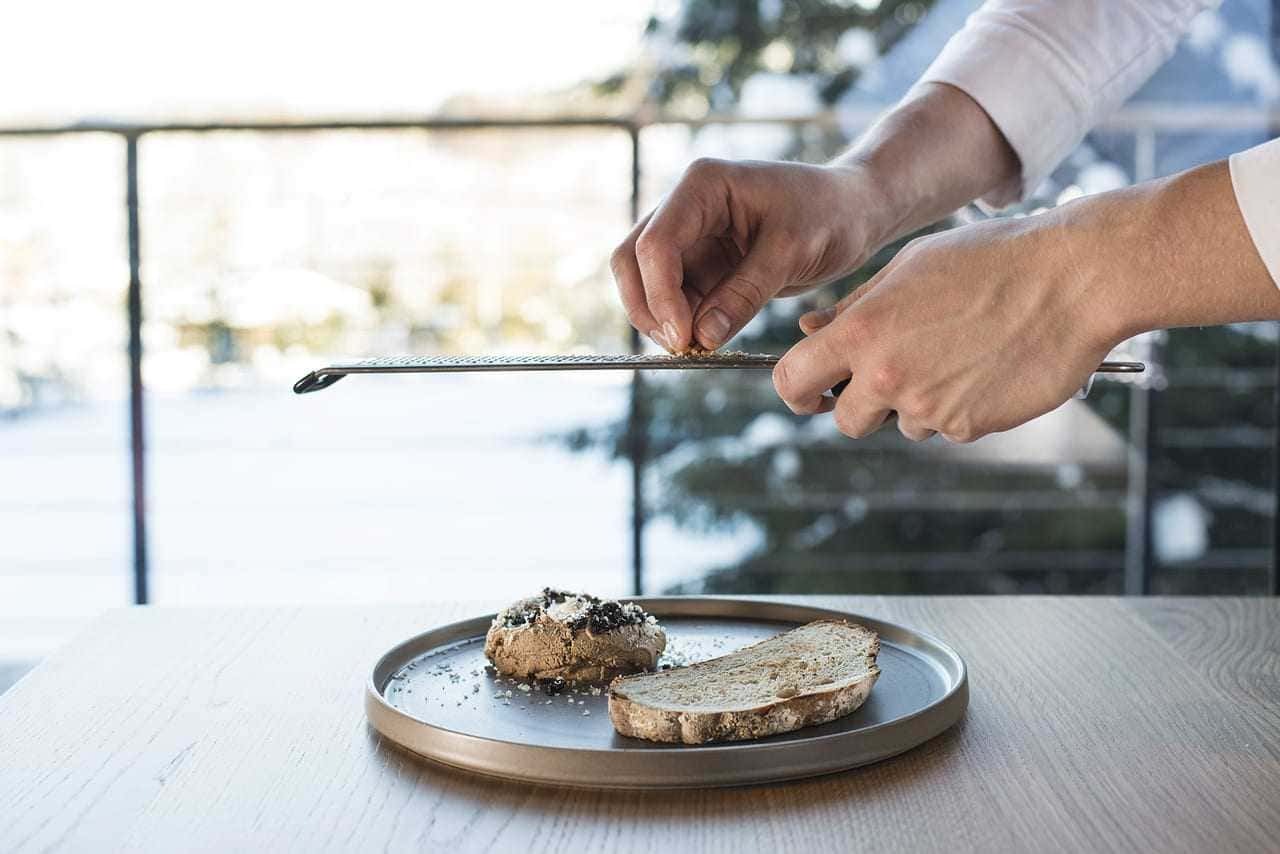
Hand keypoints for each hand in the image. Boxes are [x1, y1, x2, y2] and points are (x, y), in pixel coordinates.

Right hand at [609, 158, 893, 351]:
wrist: (853, 212)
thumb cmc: (830, 214)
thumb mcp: (793, 252)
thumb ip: (745, 293)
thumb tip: (700, 337)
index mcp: (702, 185)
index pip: (656, 244)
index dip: (661, 295)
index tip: (683, 338)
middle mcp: (685, 207)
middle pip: (632, 261)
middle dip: (649, 308)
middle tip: (682, 347)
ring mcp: (689, 236)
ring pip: (646, 284)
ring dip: (663, 320)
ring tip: (699, 347)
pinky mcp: (701, 263)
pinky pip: (674, 298)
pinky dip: (682, 323)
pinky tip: (707, 341)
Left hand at [774, 158, 1279, 442]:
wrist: (1074, 278)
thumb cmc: (989, 260)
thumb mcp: (908, 269)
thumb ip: (853, 308)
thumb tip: (810, 333)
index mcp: (862, 331)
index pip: (792, 380)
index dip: (797, 388)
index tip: (813, 388)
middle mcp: (887, 376)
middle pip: (845, 419)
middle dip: (862, 403)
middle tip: (898, 370)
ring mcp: (928, 407)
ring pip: (903, 424)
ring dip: (919, 401)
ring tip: (961, 351)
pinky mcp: (968, 427)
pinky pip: (947, 428)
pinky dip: (961, 406)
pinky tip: (988, 365)